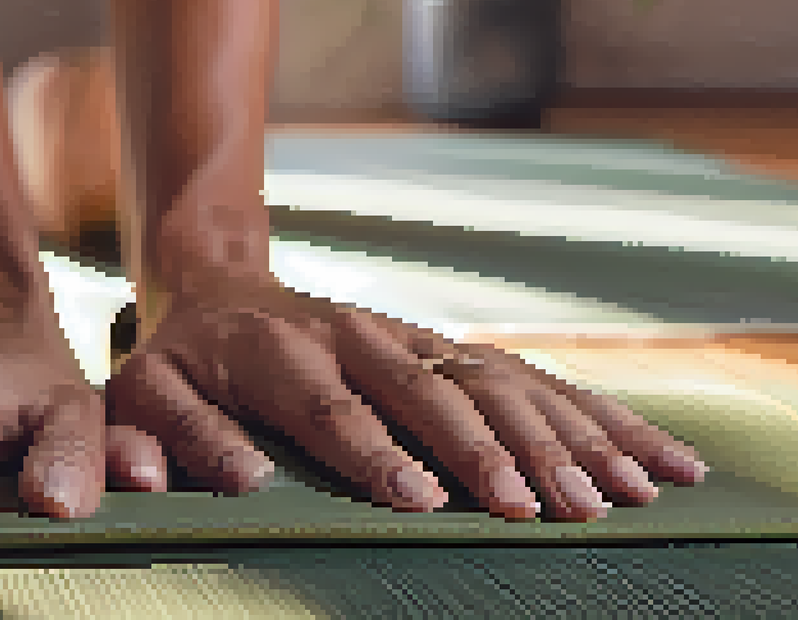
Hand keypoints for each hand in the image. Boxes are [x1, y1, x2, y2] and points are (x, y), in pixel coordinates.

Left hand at [105, 276, 708, 520]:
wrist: (216, 286)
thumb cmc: (179, 362)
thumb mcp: (147, 393)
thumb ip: (179, 436)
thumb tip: (242, 482)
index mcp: (278, 351)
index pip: (332, 406)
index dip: (375, 452)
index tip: (422, 499)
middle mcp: (355, 335)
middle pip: (432, 390)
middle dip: (491, 449)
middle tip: (540, 511)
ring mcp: (408, 336)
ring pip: (496, 380)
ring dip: (561, 434)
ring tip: (621, 493)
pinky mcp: (444, 347)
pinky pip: (528, 378)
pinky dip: (592, 415)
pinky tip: (650, 454)